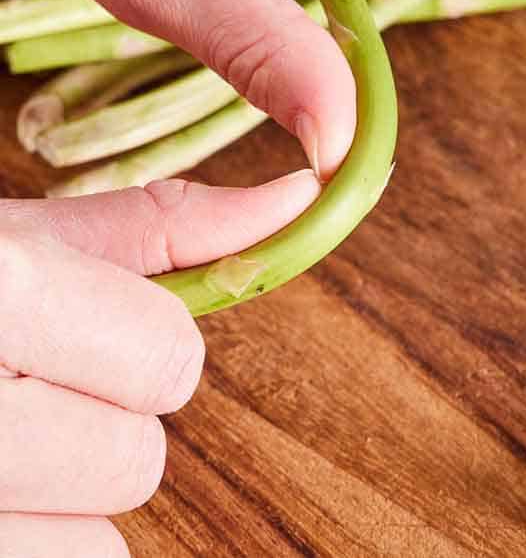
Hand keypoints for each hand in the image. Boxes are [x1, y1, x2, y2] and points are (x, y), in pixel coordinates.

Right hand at [0, 171, 319, 556]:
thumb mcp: (19, 238)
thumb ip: (162, 226)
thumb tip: (298, 200)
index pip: (169, 362)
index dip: (146, 345)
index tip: (91, 329)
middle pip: (135, 462)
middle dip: (102, 421)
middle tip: (33, 384)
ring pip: (96, 543)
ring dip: (67, 495)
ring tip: (5, 435)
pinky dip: (39, 539)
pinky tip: (0, 481)